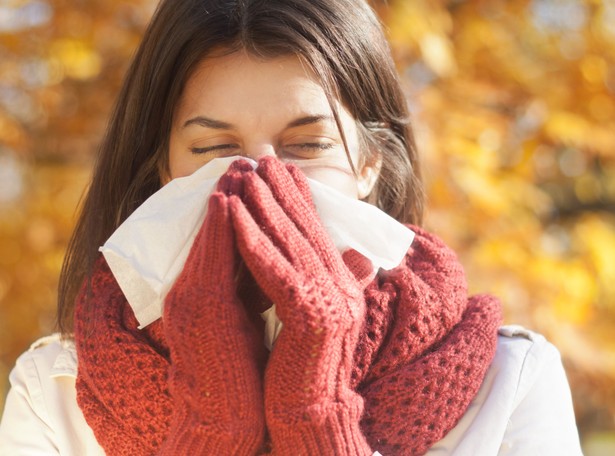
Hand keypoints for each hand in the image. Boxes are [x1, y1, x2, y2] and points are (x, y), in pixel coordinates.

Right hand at [160, 160, 265, 454]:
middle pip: (215, 232)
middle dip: (233, 194)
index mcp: (211, 292)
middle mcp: (195, 289)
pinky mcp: (197, 308)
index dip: (242, 208)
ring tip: (239, 166)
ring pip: (209, 237)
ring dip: (225, 200)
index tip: (259, 179)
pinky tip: (227, 200)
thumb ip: (265, 286)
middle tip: (248, 159)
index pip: (227, 241)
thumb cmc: (244, 370)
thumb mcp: (256, 318)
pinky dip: (216, 228)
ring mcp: (192, 297)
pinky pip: (207, 258)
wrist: (226, 416)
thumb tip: (287, 260)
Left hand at [229, 156, 370, 453]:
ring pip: (290, 242)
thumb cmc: (305, 369)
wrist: (311, 415)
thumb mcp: (318, 318)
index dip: (299, 198)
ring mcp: (330, 301)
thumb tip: (352, 255)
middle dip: (282, 191)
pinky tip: (235, 215)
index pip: (317, 232)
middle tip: (262, 158)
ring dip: (265, 205)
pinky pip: (275, 270)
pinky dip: (254, 240)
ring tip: (244, 174)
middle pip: (306, 228)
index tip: (281, 169)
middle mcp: (342, 287)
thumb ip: (328, 283)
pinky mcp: (310, 316)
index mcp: (342, 284)